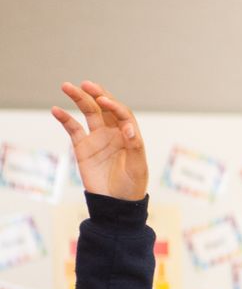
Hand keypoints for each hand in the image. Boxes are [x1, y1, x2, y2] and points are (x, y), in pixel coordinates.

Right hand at [50, 81, 147, 201]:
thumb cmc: (132, 187)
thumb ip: (134, 147)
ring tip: (67, 86)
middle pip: (104, 108)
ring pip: (88, 113)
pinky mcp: (82, 147)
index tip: (104, 100)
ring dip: (79, 99)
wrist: (115, 204)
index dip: (114, 105)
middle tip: (86, 84)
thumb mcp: (138, 168)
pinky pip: (73, 128)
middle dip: (96, 94)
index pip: (122, 114)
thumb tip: (128, 128)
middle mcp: (113, 133)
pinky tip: (56, 110)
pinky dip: (65, 118)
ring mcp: (97, 138)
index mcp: (129, 136)